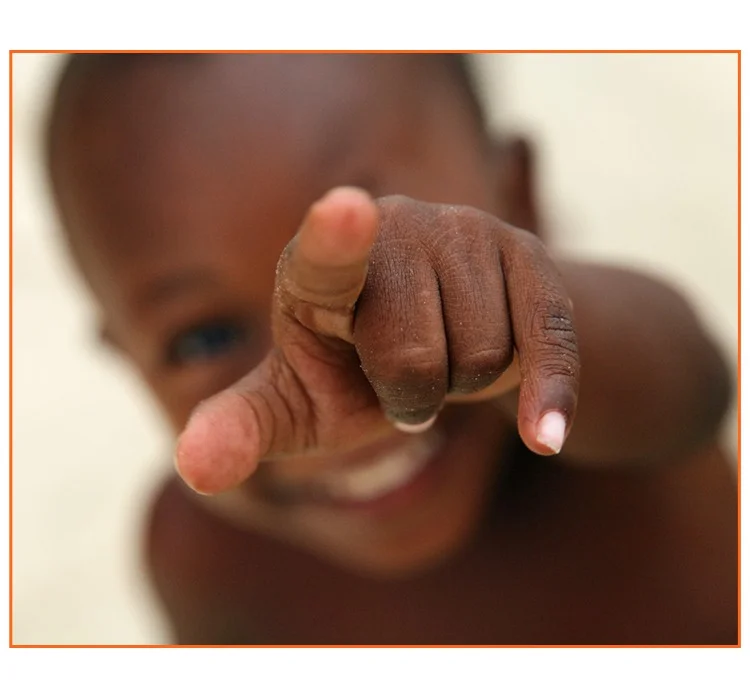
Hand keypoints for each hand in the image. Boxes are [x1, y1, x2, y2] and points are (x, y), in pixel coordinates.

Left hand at [175, 188, 579, 493]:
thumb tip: (194, 468)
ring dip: (465, 385)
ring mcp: (467, 234)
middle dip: (415, 395)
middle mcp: (395, 229)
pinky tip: (543, 434)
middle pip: (416, 360)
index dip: (336, 240)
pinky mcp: (531, 258)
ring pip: (482, 359)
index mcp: (319, 267)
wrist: (453, 341)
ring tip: (450, 355)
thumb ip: (244, 426)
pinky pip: (549, 343)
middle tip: (408, 375)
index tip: (348, 212)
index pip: (325, 260)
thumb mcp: (301, 404)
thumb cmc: (362, 373)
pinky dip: (548, 396)